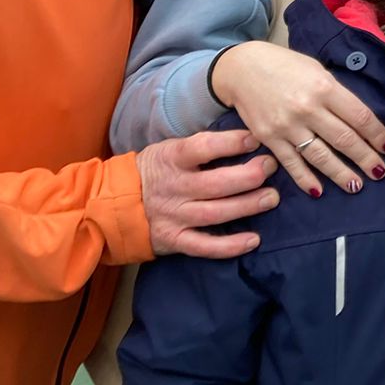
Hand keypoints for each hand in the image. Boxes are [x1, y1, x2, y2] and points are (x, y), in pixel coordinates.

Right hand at [137, 129, 279, 258]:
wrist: (113, 204)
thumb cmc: (154, 171)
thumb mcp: (169, 149)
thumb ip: (200, 147)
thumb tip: (245, 139)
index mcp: (171, 159)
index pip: (203, 148)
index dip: (231, 143)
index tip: (255, 140)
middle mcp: (173, 188)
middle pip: (216, 184)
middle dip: (249, 176)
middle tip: (271, 168)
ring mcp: (173, 216)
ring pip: (215, 213)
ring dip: (247, 206)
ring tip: (271, 198)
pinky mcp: (174, 239)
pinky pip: (204, 246)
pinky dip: (229, 246)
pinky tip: (253, 240)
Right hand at [212, 41, 384, 196]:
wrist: (242, 68)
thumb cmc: (286, 66)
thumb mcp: (317, 70)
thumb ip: (337, 95)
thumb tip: (359, 121)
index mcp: (325, 87)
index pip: (360, 117)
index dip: (377, 135)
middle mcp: (307, 108)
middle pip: (344, 139)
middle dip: (365, 159)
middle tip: (379, 172)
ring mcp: (287, 126)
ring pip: (321, 156)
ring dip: (341, 174)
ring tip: (356, 185)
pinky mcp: (269, 138)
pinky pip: (291, 163)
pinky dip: (305, 179)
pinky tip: (319, 190)